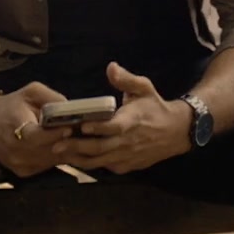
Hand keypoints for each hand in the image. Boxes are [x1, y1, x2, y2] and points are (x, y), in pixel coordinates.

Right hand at [0, 82, 73, 177]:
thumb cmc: (11, 105)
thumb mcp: (31, 92)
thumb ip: (51, 98)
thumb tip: (72, 109)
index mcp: (15, 129)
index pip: (37, 136)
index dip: (55, 133)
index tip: (70, 127)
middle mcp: (16, 151)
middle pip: (48, 151)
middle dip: (67, 143)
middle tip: (81, 134)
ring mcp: (19, 164)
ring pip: (50, 162)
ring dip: (65, 152)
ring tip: (76, 140)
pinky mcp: (23, 172)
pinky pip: (46, 166)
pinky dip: (56, 158)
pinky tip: (62, 147)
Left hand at [56, 62, 191, 174]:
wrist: (177, 132)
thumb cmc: (155, 108)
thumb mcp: (144, 88)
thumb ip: (126, 79)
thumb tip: (111, 66)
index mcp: (130, 122)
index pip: (112, 127)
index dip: (97, 128)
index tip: (81, 125)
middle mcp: (127, 143)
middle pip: (99, 148)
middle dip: (77, 147)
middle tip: (56, 144)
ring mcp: (126, 157)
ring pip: (98, 162)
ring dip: (78, 159)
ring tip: (60, 153)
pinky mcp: (126, 166)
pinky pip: (105, 167)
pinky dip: (90, 164)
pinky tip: (75, 159)